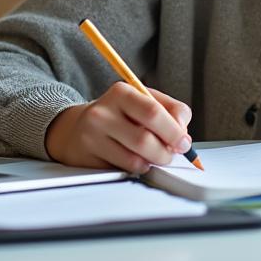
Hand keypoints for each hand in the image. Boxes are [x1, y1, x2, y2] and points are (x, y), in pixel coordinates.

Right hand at [44, 82, 192, 172]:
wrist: (76, 128)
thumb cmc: (118, 115)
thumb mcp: (144, 101)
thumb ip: (170, 111)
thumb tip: (183, 134)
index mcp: (122, 92)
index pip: (153, 112)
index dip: (174, 131)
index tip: (184, 142)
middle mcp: (103, 112)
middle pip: (145, 139)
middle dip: (166, 151)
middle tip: (172, 154)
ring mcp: (92, 135)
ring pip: (135, 158)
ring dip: (154, 161)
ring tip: (155, 156)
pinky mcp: (87, 156)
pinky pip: (124, 168)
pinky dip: (139, 167)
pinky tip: (138, 160)